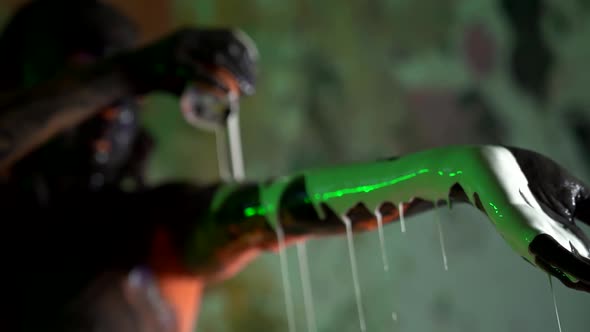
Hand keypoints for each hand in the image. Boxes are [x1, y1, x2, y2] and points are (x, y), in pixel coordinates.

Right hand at [126, 27, 257, 96]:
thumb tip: (231, 88)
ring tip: (243, 92)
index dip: (245, 49)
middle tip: (252, 85)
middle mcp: (190, 35)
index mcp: (194, 33)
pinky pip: (202, 74)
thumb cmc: (159, 76)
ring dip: (235, 76)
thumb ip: (204, 73)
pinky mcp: (173, 61)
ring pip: (218, 59)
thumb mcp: (183, 69)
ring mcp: (181, 46)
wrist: (129, 74)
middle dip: (244, 68)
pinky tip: (226, 95)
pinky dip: (217, 84)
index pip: (228, 34)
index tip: (254, 66)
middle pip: (227, 47)